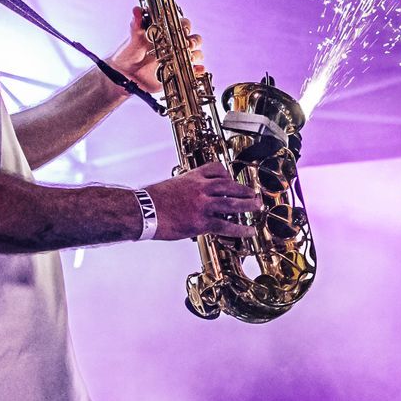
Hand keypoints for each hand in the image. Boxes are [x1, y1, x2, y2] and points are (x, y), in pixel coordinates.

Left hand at [109, 5, 204, 94]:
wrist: (126, 74)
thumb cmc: (130, 52)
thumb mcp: (134, 38)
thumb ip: (136, 24)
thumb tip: (136, 9)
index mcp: (168, 33)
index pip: (184, 25)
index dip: (186, 26)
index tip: (183, 30)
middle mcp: (176, 45)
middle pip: (195, 39)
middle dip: (194, 41)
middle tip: (188, 45)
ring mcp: (178, 59)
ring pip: (197, 54)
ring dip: (196, 55)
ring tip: (188, 58)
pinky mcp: (178, 72)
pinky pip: (194, 71)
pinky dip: (198, 70)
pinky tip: (196, 69)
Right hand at [146, 161, 260, 238]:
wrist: (142, 210)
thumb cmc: (150, 200)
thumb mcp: (169, 186)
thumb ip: (183, 189)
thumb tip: (188, 198)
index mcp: (192, 177)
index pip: (216, 168)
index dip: (227, 174)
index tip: (231, 179)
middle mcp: (200, 188)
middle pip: (229, 185)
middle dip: (244, 190)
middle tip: (254, 194)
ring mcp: (202, 205)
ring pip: (232, 203)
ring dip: (248, 205)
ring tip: (258, 207)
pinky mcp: (200, 222)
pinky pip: (225, 225)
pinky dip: (239, 229)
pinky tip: (248, 231)